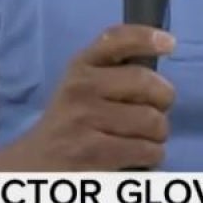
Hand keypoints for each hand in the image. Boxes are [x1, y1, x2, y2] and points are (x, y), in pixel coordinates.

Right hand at [1, 24, 175, 170]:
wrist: (34, 164)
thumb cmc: (70, 124)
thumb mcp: (81, 87)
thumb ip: (113, 70)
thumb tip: (162, 51)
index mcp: (79, 67)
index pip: (115, 40)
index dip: (146, 37)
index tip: (169, 43)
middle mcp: (80, 88)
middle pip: (147, 83)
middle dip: (163, 101)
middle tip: (155, 112)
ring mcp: (85, 119)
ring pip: (153, 122)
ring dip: (157, 135)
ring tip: (141, 139)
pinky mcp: (93, 152)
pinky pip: (147, 150)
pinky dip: (151, 156)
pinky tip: (136, 157)